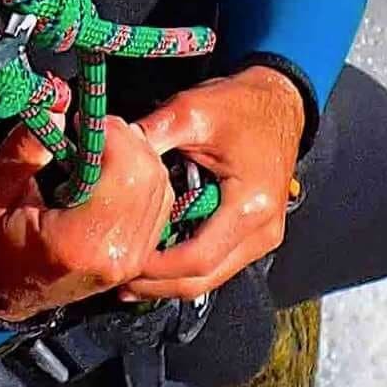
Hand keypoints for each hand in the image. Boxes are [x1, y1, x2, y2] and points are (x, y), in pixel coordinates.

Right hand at [0, 112, 175, 324]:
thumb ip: (24, 148)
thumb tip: (56, 106)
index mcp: (79, 241)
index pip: (128, 169)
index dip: (109, 133)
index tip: (78, 123)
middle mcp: (116, 254)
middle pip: (151, 174)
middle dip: (124, 140)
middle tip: (87, 133)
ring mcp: (131, 259)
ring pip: (161, 185)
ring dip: (134, 157)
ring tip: (95, 153)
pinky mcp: (138, 256)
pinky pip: (158, 203)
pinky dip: (140, 178)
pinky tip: (108, 175)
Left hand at [115, 64, 305, 302]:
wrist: (279, 101)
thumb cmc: (241, 106)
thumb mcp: (190, 112)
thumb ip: (150, 135)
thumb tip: (106, 149)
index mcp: (249, 205)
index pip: (196, 258)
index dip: (155, 268)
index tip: (123, 261)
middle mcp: (263, 230)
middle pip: (204, 279)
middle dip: (158, 284)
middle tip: (119, 279)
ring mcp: (264, 235)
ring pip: (212, 277)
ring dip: (171, 280)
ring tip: (132, 275)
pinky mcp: (258, 233)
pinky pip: (220, 262)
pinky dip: (187, 266)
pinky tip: (158, 260)